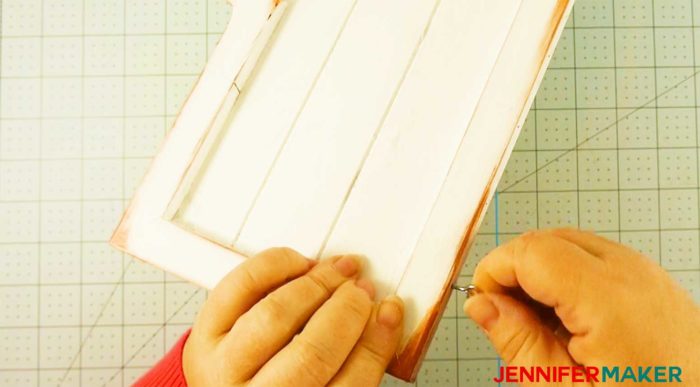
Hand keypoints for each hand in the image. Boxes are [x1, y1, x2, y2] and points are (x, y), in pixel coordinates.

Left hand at [183, 247, 403, 386]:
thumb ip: (348, 362)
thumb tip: (382, 314)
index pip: (350, 384)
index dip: (377, 341)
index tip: (390, 310)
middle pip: (312, 352)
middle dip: (348, 311)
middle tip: (363, 290)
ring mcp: (222, 367)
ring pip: (276, 316)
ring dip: (315, 285)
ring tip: (336, 273)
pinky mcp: (203, 334)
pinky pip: (240, 287)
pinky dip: (274, 266)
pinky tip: (298, 264)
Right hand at [464, 228, 699, 384]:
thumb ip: (519, 343)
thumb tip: (483, 306)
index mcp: (608, 298)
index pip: (529, 250)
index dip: (495, 271)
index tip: (485, 303)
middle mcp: (631, 272)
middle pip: (548, 240)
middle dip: (515, 271)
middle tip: (508, 319)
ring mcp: (647, 273)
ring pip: (570, 246)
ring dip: (541, 276)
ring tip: (541, 328)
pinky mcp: (654, 282)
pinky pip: (597, 260)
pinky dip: (569, 279)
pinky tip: (570, 323)